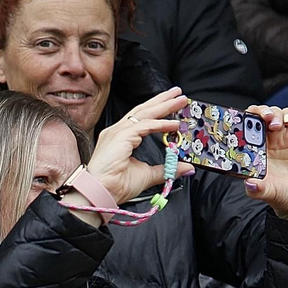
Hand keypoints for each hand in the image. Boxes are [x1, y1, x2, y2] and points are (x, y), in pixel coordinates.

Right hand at [81, 87, 193, 208]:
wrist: (101, 194)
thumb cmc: (116, 186)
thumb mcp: (148, 175)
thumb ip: (167, 169)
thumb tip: (186, 167)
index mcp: (121, 138)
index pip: (142, 118)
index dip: (158, 110)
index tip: (173, 105)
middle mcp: (118, 131)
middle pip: (143, 110)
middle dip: (162, 101)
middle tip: (178, 93)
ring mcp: (117, 132)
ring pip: (144, 114)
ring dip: (164, 106)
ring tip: (180, 100)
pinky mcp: (120, 136)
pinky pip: (144, 126)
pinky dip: (160, 124)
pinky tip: (173, 124)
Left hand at [242, 104, 287, 223]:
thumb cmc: (283, 195)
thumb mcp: (269, 193)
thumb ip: (259, 189)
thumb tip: (250, 184)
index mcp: (252, 153)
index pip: (242, 130)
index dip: (241, 123)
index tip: (242, 122)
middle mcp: (265, 142)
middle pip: (257, 117)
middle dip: (257, 112)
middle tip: (260, 117)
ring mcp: (280, 137)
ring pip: (273, 113)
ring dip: (272, 112)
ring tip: (274, 123)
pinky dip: (287, 114)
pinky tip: (287, 121)